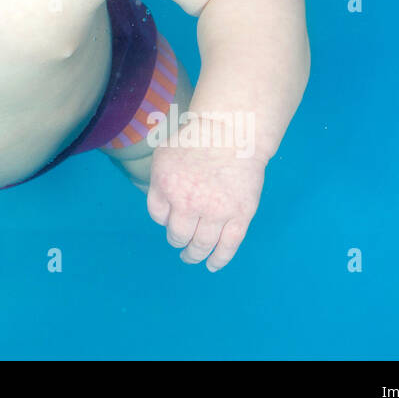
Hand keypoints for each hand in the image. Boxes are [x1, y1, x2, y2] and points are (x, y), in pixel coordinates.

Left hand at [146, 141, 264, 271]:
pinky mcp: (240, 215)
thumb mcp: (164, 155)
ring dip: (194, 255)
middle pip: (178, 235)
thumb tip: (161, 210)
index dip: (164, 220)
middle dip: (178, 242)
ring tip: (192, 257)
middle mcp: (188, 202)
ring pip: (201, 245)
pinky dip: (219, 259)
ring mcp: (215, 211)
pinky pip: (228, 246)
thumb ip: (158, 182)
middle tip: (180, 245)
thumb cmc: (197, 139)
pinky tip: (213, 265)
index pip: (158, 216)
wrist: (233, 132)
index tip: (171, 220)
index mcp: (166, 186)